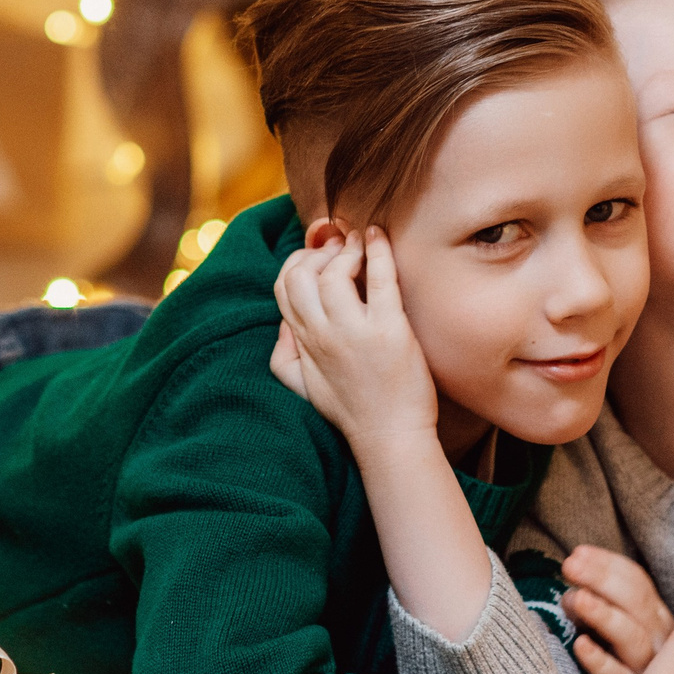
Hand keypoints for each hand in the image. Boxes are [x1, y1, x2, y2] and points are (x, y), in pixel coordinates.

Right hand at [269, 225, 436, 446]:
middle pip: (302, 275)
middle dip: (317, 251)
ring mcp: (354, 332)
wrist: (389, 437)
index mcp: (303, 343)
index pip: (283, 286)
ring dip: (348, 249)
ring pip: (334, 274)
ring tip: (362, 243)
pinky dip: (379, 251)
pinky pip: (380, 280)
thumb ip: (284, 352)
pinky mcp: (389, 331)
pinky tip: (379, 236)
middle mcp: (322, 335)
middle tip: (341, 245)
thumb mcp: (302, 386)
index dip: (297, 260)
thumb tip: (283, 320)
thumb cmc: (351, 410)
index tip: (319, 254)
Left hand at [561, 545, 673, 673]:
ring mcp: (649, 671)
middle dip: (602, 578)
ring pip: (632, 639)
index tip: (578, 552)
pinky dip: (600, 662)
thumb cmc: (634, 667)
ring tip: (576, 599)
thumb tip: (573, 570)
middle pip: (636, 603)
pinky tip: (579, 645)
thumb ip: (604, 601)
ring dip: (603, 615)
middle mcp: (660, 642)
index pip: (638, 582)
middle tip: (570, 565)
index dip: (608, 564)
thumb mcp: (628, 629)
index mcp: (658, 619)